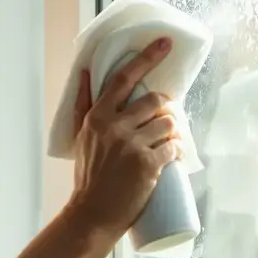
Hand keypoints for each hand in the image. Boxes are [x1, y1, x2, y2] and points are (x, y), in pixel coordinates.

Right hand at [67, 38, 183, 237]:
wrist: (92, 214)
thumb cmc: (88, 174)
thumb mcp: (80, 135)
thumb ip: (84, 103)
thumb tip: (87, 69)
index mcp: (97, 116)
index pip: (124, 78)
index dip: (147, 57)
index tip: (165, 43)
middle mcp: (114, 126)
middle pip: (156, 100)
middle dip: (167, 107)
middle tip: (166, 119)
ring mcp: (132, 146)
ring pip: (169, 123)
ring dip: (174, 131)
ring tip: (168, 141)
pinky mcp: (148, 165)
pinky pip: (174, 147)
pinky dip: (177, 151)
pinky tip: (173, 156)